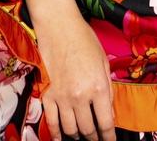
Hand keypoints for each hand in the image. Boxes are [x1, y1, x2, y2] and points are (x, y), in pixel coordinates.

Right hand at [36, 11, 115, 140]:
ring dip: (78, 137)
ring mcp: (62, 98)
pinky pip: (51, 122)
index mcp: (98, 87)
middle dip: (94, 138)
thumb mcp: (104, 61)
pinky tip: (61, 138)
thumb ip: (107, 88)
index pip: (106, 123)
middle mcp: (80, 96)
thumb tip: (109, 110)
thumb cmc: (84, 39)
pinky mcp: (47, 95)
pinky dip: (56, 135)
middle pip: (88, 130)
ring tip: (82, 137)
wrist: (59, 26)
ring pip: (71, 130)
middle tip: (96, 138)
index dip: (109, 138)